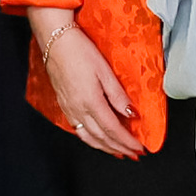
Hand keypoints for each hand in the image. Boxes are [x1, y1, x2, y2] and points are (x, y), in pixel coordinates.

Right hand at [32, 6, 141, 157]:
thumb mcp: (105, 71)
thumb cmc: (79, 51)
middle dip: (119, 148)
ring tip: (117, 152)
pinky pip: (78, 130)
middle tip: (133, 154)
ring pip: (88, 138)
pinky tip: (96, 138)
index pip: (113, 130)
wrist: (55, 41)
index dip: (128, 142)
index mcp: (90, 102)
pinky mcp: (64, 105)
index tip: (140, 148)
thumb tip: (132, 115)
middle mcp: (78, 110)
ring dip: (105, 147)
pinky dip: (91, 139)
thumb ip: (118, 96)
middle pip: (101, 138)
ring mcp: (69, 109)